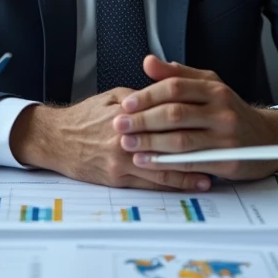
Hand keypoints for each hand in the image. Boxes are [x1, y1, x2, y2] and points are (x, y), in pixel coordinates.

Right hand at [9, 89, 212, 191]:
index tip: (210, 118)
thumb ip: (143, 97)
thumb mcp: (113, 96)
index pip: (166, 114)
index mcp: (127, 114)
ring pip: (165, 167)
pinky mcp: (119, 178)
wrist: (56, 139)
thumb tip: (170, 93)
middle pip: (169, 142)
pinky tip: (193, 183)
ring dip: (192, 170)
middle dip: (197, 146)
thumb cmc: (84, 117)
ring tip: (214, 170)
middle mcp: (126, 138)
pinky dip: (175, 183)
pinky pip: (153, 183)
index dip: (191, 117)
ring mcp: (123, 160)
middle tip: (222, 147)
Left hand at [115, 56, 277, 180]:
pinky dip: (166, 162)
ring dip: (150, 142)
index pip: (174, 88)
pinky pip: (191, 161)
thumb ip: (177, 74)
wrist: (266, 138)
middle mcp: (220, 110)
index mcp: (213, 89)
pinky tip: (148, 161)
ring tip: (127, 144)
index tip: (126, 104)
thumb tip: (149, 62)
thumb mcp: (209, 85)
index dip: (147, 95)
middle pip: (175, 113)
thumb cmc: (230, 111)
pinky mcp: (226, 159)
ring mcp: (224, 136)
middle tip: (120, 125)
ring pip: (181, 139)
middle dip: (143, 120)